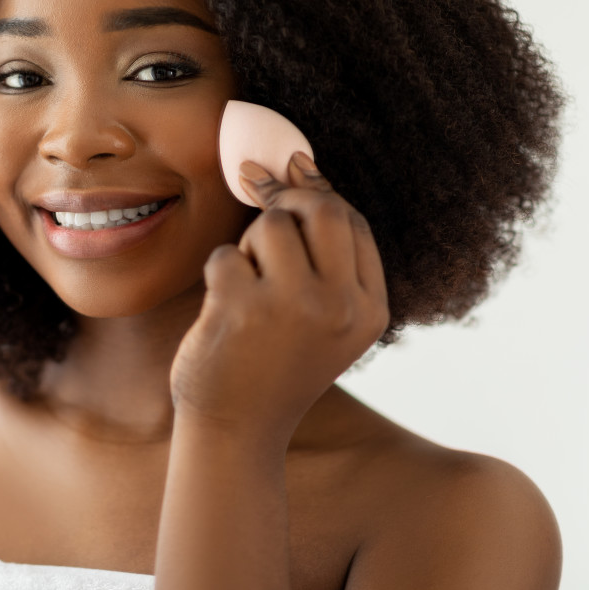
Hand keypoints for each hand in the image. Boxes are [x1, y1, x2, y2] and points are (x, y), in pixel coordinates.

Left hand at [169, 151, 388, 446]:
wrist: (236, 429)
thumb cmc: (274, 364)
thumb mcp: (322, 316)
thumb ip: (324, 250)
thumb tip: (300, 160)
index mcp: (370, 310)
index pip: (353, 222)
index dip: (317, 197)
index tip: (286, 188)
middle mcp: (341, 307)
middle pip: (322, 210)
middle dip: (287, 204)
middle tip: (263, 219)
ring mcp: (293, 306)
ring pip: (270, 225)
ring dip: (249, 247)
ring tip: (246, 288)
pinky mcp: (243, 307)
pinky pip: (225, 255)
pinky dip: (218, 274)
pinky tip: (222, 313)